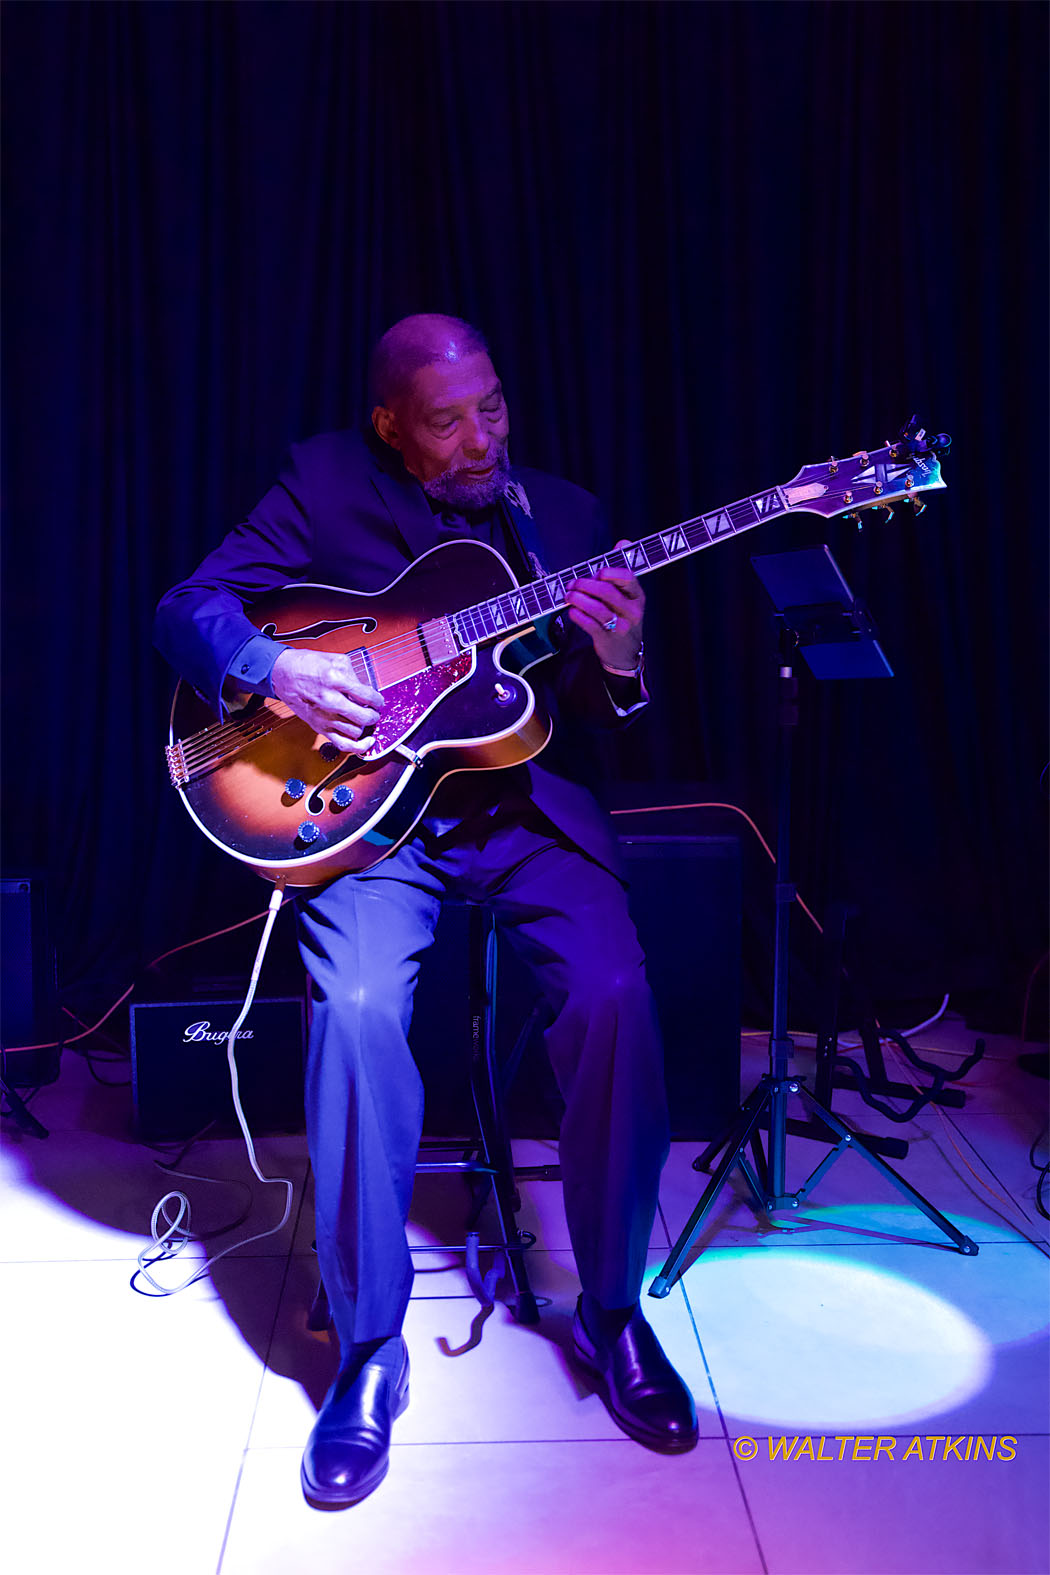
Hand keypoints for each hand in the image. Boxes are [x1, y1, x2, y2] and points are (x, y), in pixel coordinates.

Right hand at [271, 648, 384, 754]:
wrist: (282, 674)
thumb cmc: (305, 665)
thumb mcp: (334, 659)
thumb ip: (353, 674)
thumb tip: (366, 689)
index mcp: (335, 681)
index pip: (367, 696)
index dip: (377, 700)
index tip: (378, 700)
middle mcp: (330, 701)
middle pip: (364, 717)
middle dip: (374, 715)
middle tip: (374, 711)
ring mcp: (325, 717)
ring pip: (356, 731)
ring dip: (365, 726)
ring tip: (364, 719)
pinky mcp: (319, 727)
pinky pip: (343, 744)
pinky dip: (358, 747)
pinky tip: (366, 741)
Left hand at [566, 540, 644, 670]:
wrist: (625, 653)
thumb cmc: (623, 617)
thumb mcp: (628, 595)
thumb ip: (622, 569)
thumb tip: (623, 542)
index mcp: (638, 596)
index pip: (628, 578)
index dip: (611, 571)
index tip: (598, 571)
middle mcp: (632, 611)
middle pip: (607, 592)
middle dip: (586, 584)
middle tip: (573, 582)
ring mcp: (620, 627)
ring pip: (597, 608)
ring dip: (578, 598)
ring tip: (569, 595)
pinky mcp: (606, 639)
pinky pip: (589, 624)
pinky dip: (577, 615)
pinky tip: (571, 610)